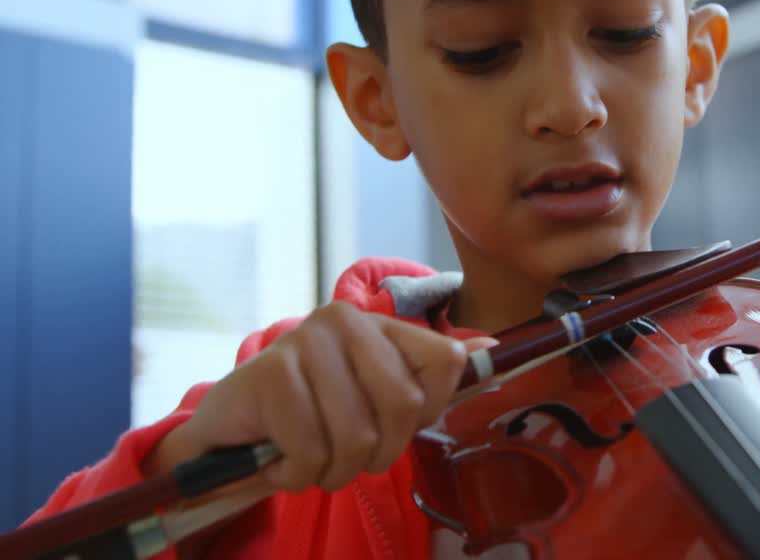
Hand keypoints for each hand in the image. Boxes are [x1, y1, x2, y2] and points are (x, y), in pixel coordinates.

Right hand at [148, 302, 494, 492]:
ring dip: (333, 470)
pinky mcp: (269, 372)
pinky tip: (279, 460)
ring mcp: (305, 341)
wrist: (230, 435)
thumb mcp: (376, 398)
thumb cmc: (313, 417)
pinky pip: (310, 448)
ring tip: (310, 460)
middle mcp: (346, 320)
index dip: (428, 410)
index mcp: (382, 324)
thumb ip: (430, 376)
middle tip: (348, 457)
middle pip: (404, 405)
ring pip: (356, 435)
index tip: (393, 426)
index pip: (447, 361)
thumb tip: (493, 350)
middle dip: (379, 453)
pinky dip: (296, 474)